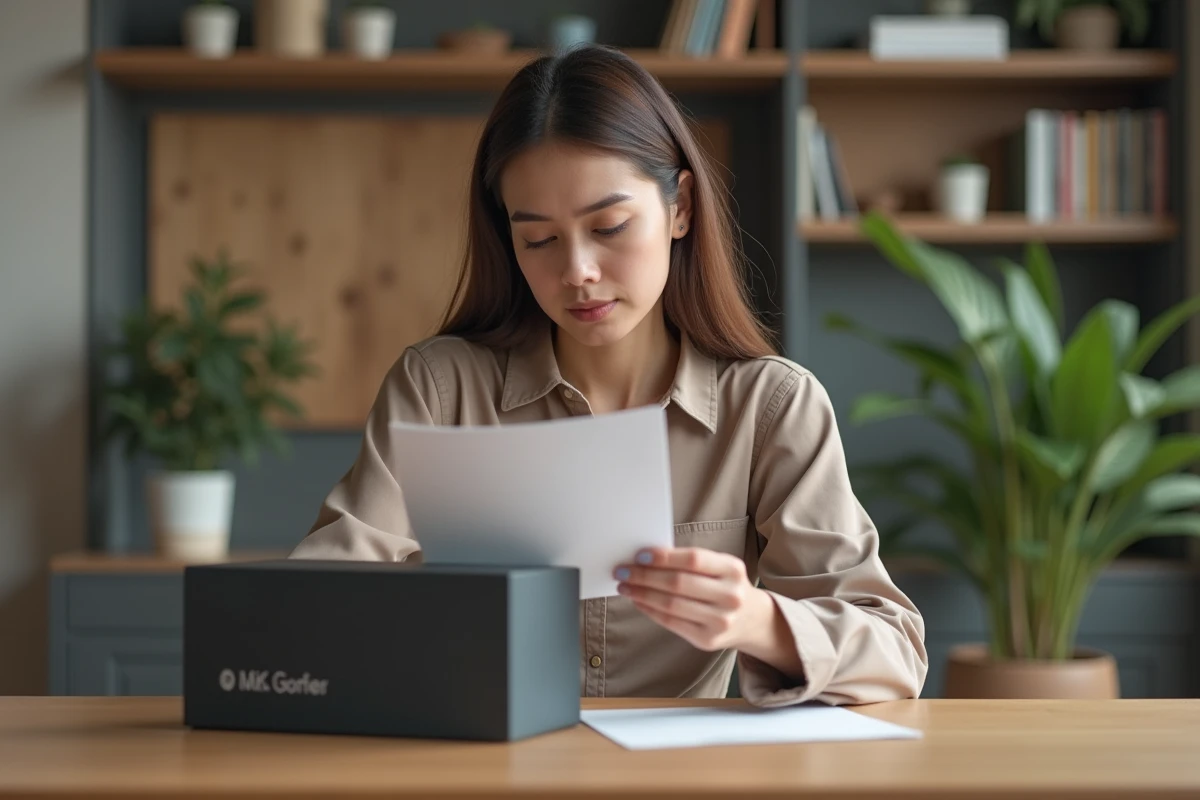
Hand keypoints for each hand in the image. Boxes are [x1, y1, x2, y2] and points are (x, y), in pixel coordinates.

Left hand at [613, 547, 774, 652]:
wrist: (753, 620)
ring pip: (671, 605)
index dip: (664, 557)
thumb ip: (691, 562)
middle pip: (678, 583)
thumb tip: (646, 558)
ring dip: (642, 594)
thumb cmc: (727, 586)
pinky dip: (650, 610)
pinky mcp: (708, 640)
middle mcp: (730, 596)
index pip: (693, 559)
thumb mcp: (720, 567)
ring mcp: (720, 620)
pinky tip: (639, 601)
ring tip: (625, 586)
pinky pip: (671, 622)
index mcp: (733, 569)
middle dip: (644, 576)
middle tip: (622, 571)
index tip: (639, 555)